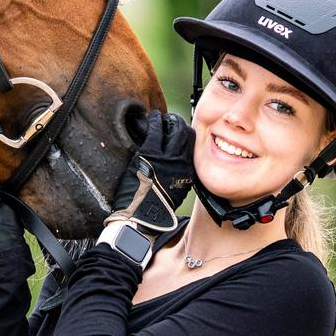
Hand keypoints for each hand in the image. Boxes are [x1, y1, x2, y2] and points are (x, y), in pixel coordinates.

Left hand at [107, 110, 193, 232]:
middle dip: (181, 126)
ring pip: (175, 129)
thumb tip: (179, 171)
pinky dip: (155, 120)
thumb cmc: (154, 210)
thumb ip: (180, 179)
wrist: (141, 218)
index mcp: (189, 174)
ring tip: (164, 118)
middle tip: (173, 122)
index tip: (182, 133)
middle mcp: (182, 163)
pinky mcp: (150, 153)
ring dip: (170, 121)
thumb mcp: (176, 194)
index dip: (189, 139)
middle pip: (189, 135)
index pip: (195, 149)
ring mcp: (167, 157)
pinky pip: (156, 129)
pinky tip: (152, 117)